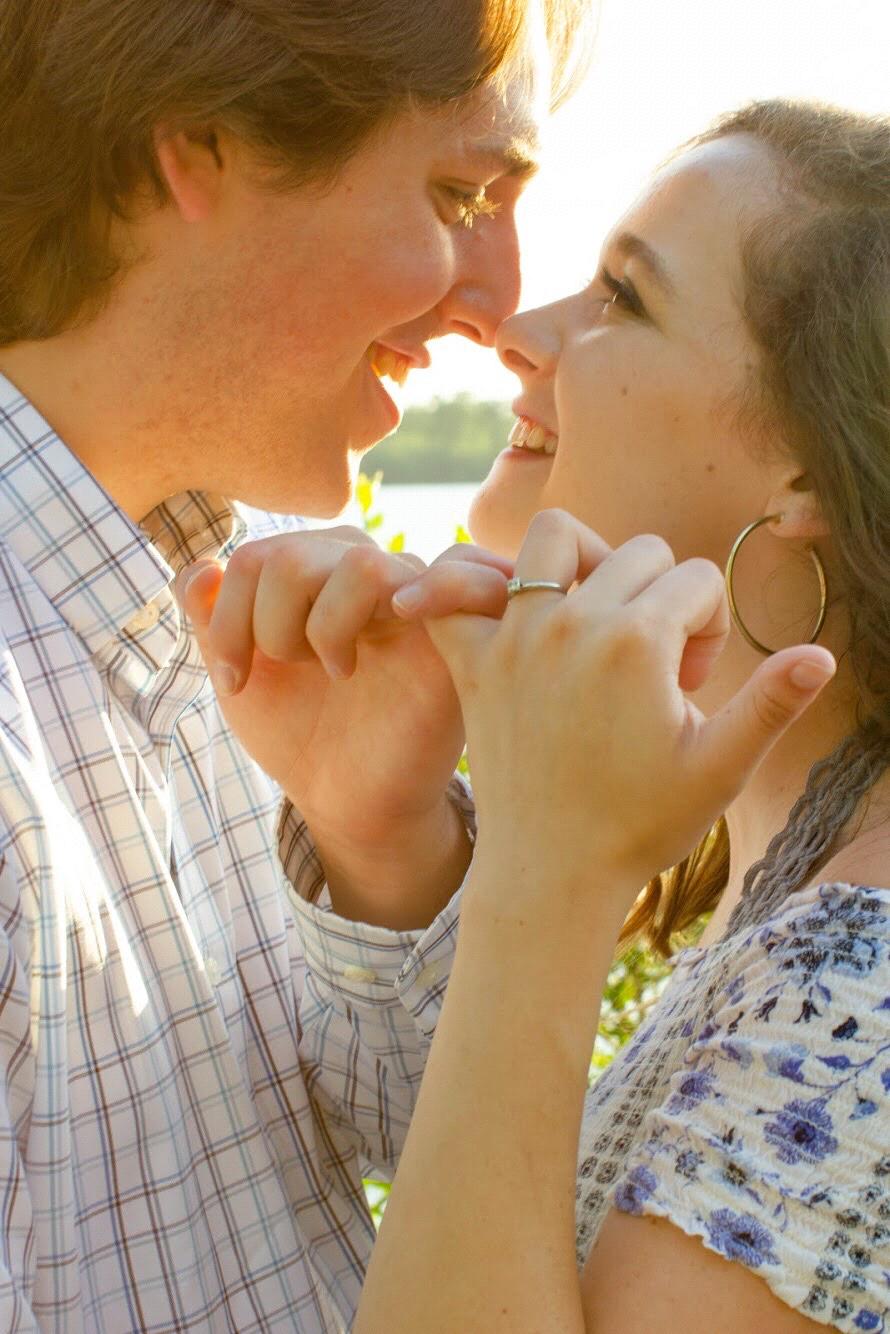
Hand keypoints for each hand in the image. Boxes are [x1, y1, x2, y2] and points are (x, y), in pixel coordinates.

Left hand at [176, 525, 510, 852]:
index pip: (257, 554)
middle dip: (268, 626)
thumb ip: (211, 619)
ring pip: (360, 563)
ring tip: (335, 671)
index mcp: (319, 571)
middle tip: (292, 673)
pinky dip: (439, 584)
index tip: (232, 678)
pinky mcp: (462, 639)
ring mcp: (418, 601)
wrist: (349, 805)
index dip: (227, 618)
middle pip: (295, 555)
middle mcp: (370, 574)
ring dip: (324, 626)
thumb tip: (198, 570)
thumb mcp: (241, 677)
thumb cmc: (304, 736)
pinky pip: (471, 575)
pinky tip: (401, 616)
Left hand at [401, 509, 835, 918]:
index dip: (709, 626)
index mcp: (637, 642)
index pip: (698, 578)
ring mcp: (516, 637)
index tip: (689, 683)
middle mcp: (572, 623)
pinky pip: (457, 590)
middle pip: (639, 552)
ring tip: (596, 614)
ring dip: (583, 559)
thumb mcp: (718, 768)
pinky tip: (512, 619)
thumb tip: (821, 656)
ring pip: (553, 536)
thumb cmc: (639, 825)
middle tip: (652, 666)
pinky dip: (475, 587)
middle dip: (662, 595)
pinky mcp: (474, 661)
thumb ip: (771, 704)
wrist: (551, 873)